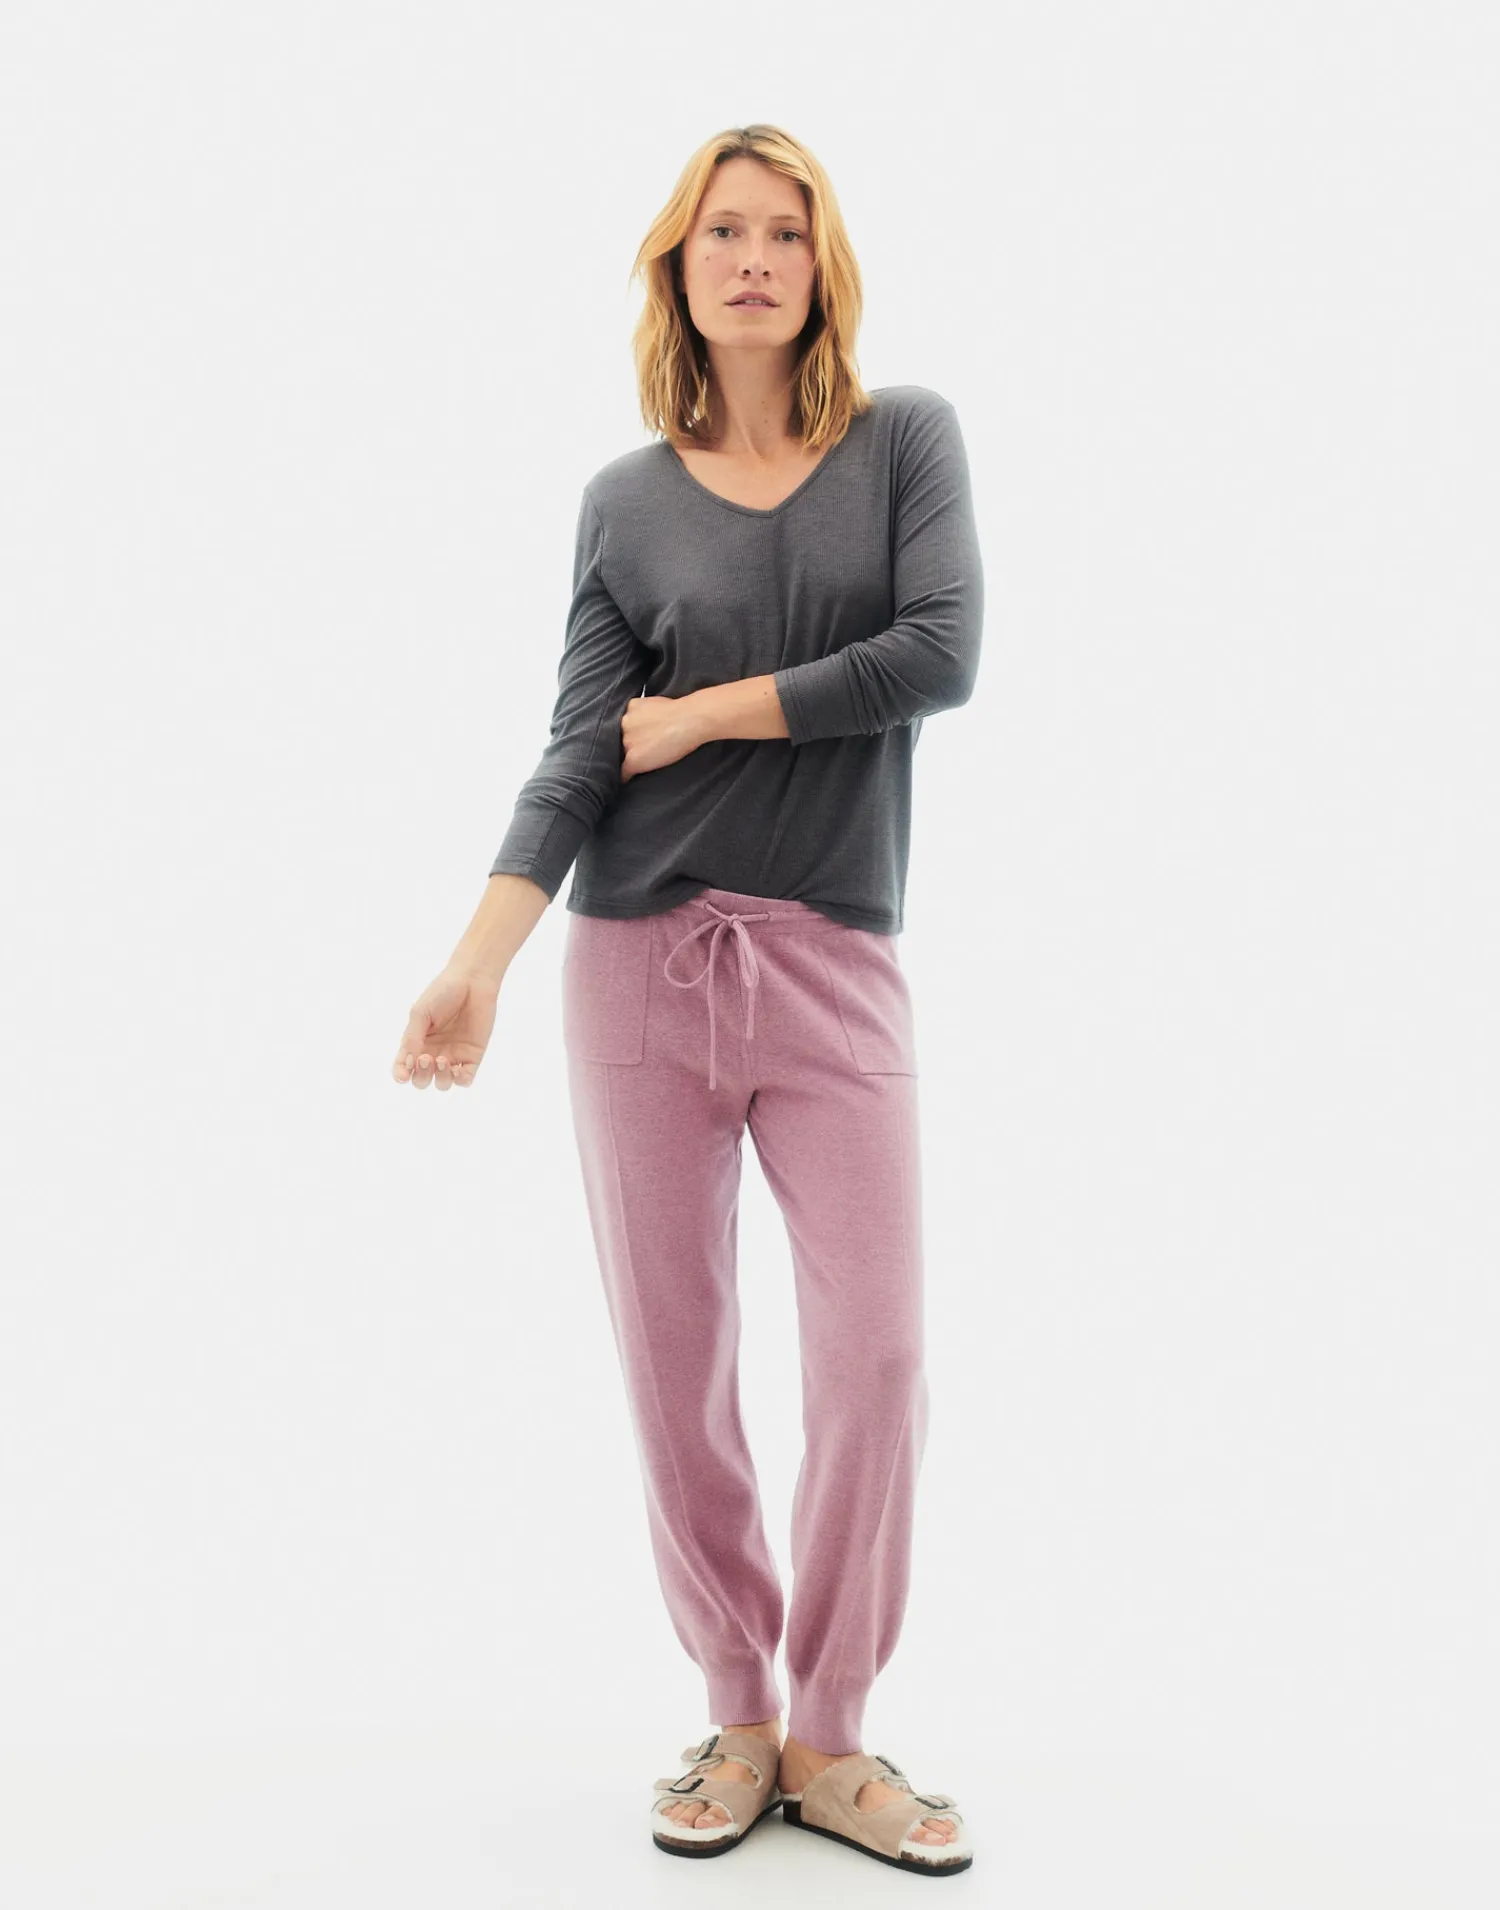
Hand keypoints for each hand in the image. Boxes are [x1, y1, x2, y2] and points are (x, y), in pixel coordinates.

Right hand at [392, 965, 499, 1089]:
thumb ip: (413, 1038)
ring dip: (440, 1078)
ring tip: (443, 1059)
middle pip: (422, 1080)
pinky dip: (460, 1080)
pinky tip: (457, 1069)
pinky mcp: (472, 1056)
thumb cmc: (442, 993)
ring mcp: (453, 1055)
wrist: (472, 981)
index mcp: (416, 1042)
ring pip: (443, 1083)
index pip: (404, 1067)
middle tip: (425, 1058)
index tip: (403, 1075)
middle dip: (421, 1075)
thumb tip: (408, 1063)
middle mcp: (433, 1052)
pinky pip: (465, 1079)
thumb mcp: (421, 1013)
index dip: (401, 1075)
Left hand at [620, 694, 706, 782]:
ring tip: (641, 764)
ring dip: (628, 760)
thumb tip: (647, 725)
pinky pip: (623, 773)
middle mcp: (623, 724)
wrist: (689, 720)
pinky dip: (625, 778)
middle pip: (618, 739)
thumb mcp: (655, 703)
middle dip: (628, 745)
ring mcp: (627, 743)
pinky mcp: (633, 760)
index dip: (629, 733)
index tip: (637, 739)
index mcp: (629, 709)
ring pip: (620, 756)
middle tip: (642, 750)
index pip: (621, 725)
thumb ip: (644, 713)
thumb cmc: (682, 712)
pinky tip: (628, 781)